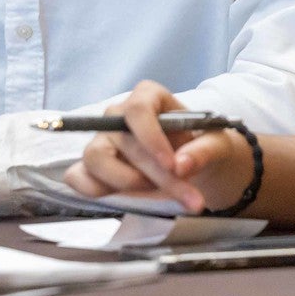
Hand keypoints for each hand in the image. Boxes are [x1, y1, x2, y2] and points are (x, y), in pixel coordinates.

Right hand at [62, 81, 253, 215]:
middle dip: (157, 175)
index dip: (152, 138)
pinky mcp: (92, 167)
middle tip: (190, 198)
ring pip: (95, 159)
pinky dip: (94, 190)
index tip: (173, 166)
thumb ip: (204, 151)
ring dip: (125, 182)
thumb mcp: (217, 145)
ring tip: (156, 193)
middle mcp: (118, 115)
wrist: (192, 165)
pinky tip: (124, 198)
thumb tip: (181, 165)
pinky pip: (77, 177)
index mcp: (148, 97)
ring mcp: (102, 141)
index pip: (138, 109)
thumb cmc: (202, 146)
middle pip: (124, 142)